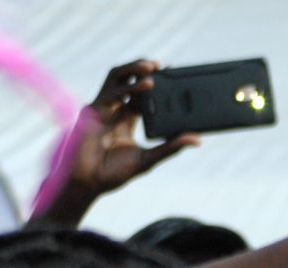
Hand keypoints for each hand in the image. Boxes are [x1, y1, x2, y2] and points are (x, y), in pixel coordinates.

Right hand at [37, 60, 200, 224]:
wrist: (91, 183)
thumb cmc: (116, 173)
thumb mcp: (149, 158)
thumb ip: (171, 147)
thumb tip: (197, 139)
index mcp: (128, 117)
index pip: (141, 92)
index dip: (154, 81)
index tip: (171, 72)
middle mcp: (115, 108)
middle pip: (127, 79)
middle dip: (142, 68)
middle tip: (161, 65)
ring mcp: (103, 107)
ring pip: (116, 77)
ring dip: (133, 69)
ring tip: (152, 67)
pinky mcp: (93, 111)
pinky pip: (111, 92)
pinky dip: (129, 87)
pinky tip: (146, 86)